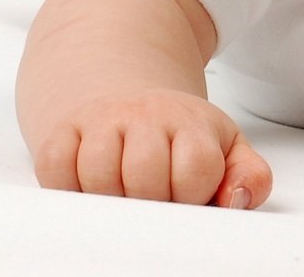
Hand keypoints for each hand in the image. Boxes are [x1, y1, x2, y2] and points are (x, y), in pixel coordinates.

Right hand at [32, 89, 272, 207]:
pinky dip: (66, 188)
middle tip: (153, 201)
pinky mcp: (63, 131)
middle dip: (150, 203)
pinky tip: (88, 188)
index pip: (196, 168)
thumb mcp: (226, 149)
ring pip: (97, 174)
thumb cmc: (180, 137)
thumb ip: (249, 176)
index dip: (192, 195)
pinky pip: (55, 168)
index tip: (187, 196)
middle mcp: (145, 115)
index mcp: (191, 122)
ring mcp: (101, 120)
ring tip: (123, 196)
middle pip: (144, 176)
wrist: (130, 100)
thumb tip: (237, 199)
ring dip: (109, 200)